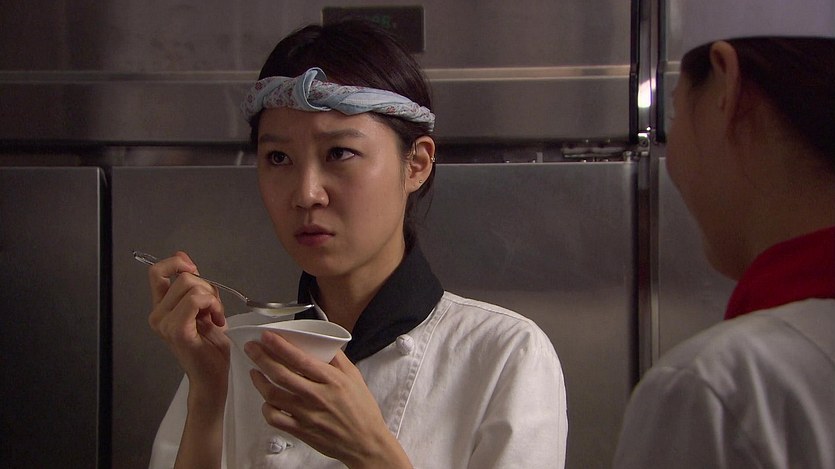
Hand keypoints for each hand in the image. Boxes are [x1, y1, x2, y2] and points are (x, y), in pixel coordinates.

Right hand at [147, 251, 229, 397]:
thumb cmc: (210, 347)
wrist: (213, 376)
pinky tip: (216, 321)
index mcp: (161, 308)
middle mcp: (158, 315)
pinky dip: (213, 306)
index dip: (176, 264)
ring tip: (215, 317)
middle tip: (213, 309)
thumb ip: (194, 285)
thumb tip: (182, 257)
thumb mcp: (204, 307)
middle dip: (207, 287)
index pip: (156, 272)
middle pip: (183, 277)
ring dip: (213, 299)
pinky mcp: (178, 331)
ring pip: (192, 287)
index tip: (194, 270)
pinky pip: (196, 300)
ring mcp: (165, 324)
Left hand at [245, 332, 412, 467]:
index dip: (280, 347)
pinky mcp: (301, 431)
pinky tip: (266, 400)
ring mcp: (307, 415)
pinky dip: (266, 408)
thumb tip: (323, 342)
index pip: (300, 360)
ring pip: (273, 395)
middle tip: (251, 348)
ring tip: (255, 372)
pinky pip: (274, 418)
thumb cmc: (361, 409)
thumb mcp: (355, 377)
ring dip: (259, 381)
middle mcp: (317, 397)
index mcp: (332, 380)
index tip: (266, 336)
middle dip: (261, 358)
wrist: (365, 442)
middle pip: (281, 375)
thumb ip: (338, 359)